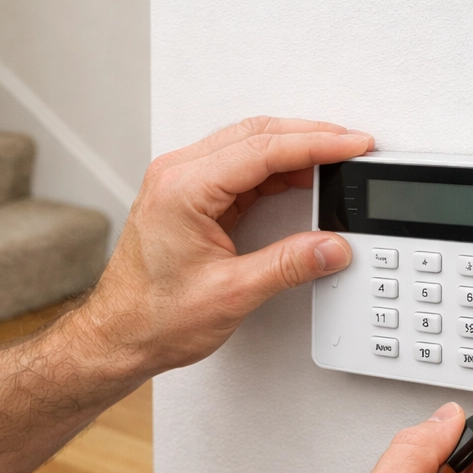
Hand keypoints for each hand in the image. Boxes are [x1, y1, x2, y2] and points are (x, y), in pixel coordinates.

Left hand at [76, 117, 372, 375]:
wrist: (119, 337)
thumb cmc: (153, 318)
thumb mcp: (230, 294)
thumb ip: (287, 266)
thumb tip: (330, 248)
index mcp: (182, 189)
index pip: (262, 149)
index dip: (316, 145)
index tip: (353, 146)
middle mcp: (176, 176)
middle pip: (256, 135)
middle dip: (309, 138)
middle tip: (352, 147)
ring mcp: (180, 185)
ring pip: (247, 147)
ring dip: (292, 151)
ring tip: (334, 162)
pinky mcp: (187, 200)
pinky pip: (238, 169)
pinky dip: (273, 170)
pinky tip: (299, 179)